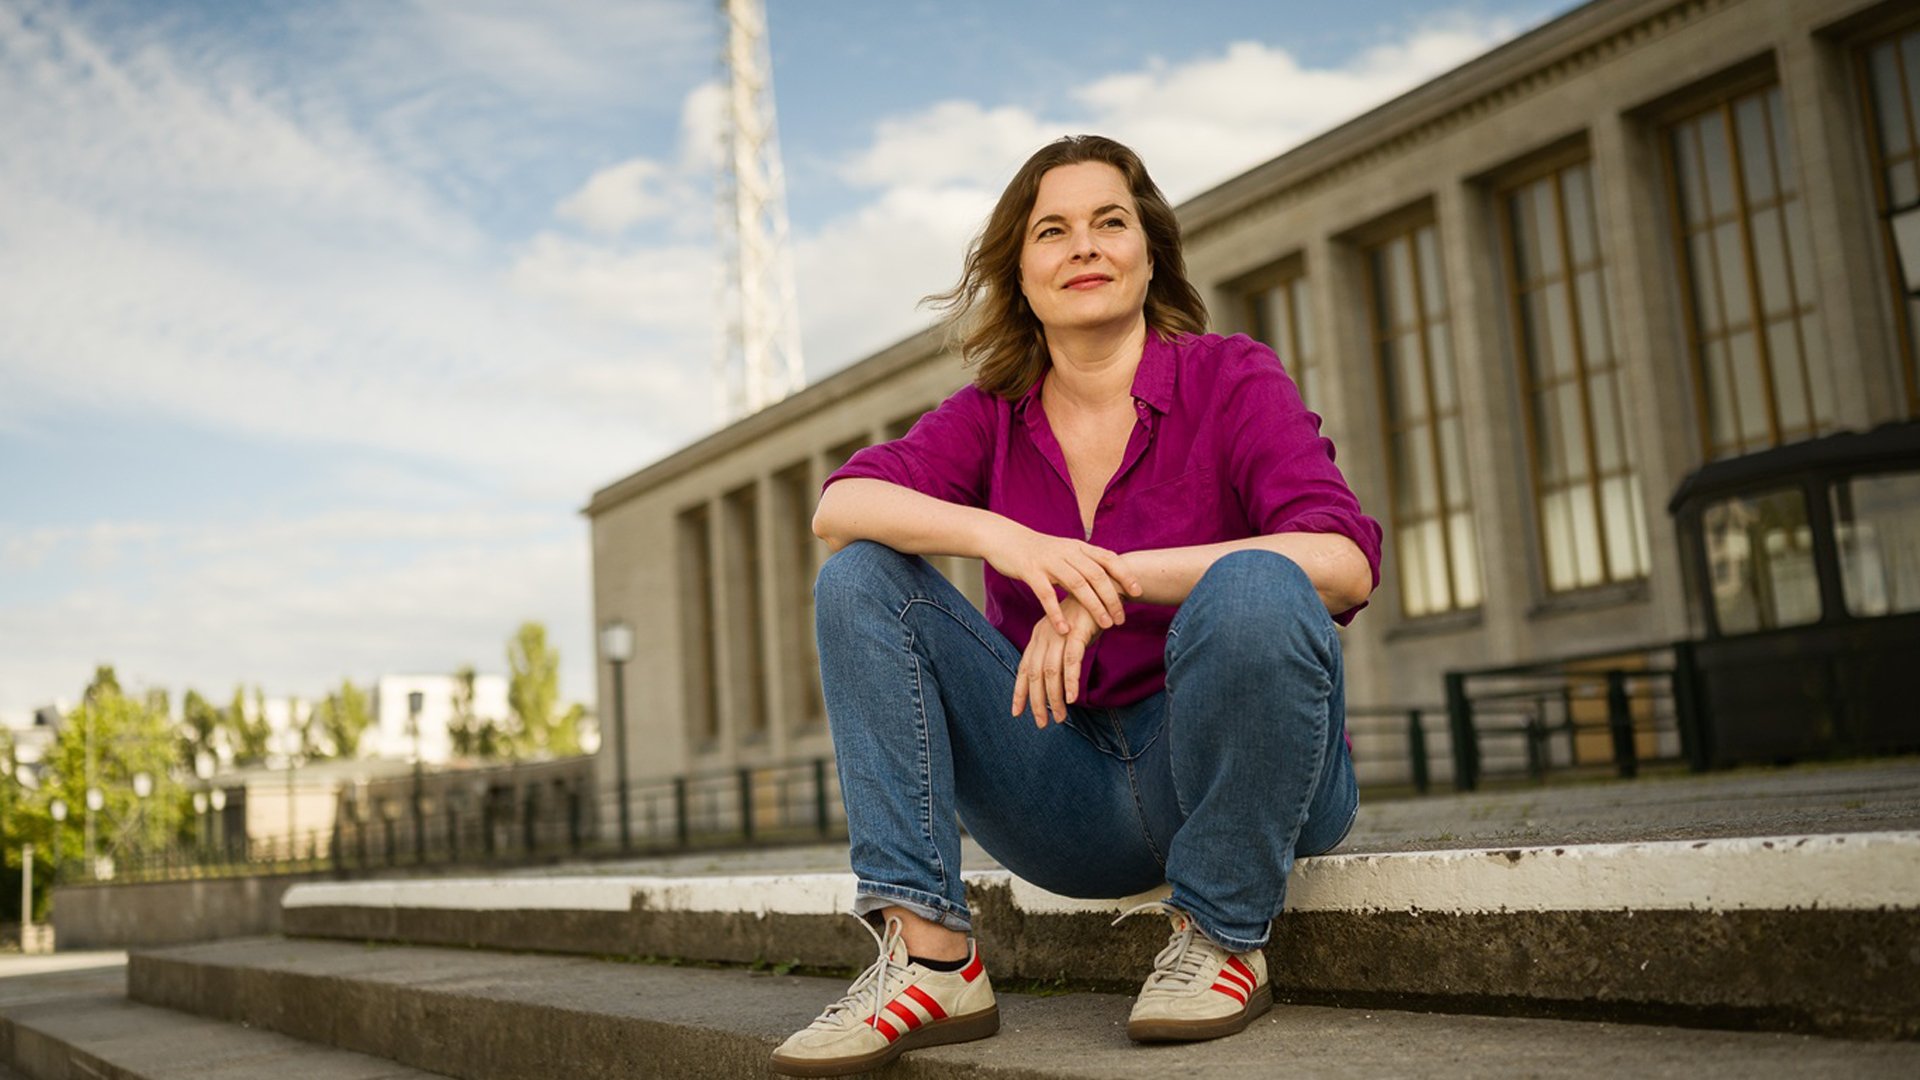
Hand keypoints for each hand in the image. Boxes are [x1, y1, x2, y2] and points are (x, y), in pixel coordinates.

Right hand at [981, 519, 1141, 634]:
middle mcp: (1067, 552)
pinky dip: (1056, 613)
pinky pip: (1045, 594)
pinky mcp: (1030, 571)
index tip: (1137, 592)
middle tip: (1121, 619)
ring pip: (1076, 584)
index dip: (1124, 574)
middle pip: (1096, 575)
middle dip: (1112, 597)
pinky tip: (1064, 630)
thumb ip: (1084, 562)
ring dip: (1093, 606)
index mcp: (1078, 547)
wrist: (1005, 538)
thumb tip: (1108, 579)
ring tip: (1104, 625)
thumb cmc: (1038, 551)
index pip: (1108, 558)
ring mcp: (1048, 561)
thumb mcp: (1065, 551)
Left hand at [1012, 597, 1101, 727]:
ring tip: (1060, 718)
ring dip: (1054, 698)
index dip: (1020, 692)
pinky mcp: (1077, 633)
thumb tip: (1056, 684)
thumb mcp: (1066, 637)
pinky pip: (1071, 661)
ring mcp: (1059, 634)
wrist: (1104, 590)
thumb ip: (1058, 656)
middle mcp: (1044, 636)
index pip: (1024, 669)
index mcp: (1038, 637)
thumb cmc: (1086, 618)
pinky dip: (1070, 681)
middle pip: (1034, 675)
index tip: (1018, 713)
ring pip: (1051, 672)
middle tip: (1042, 724)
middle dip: (1037, 702)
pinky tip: (1071, 698)